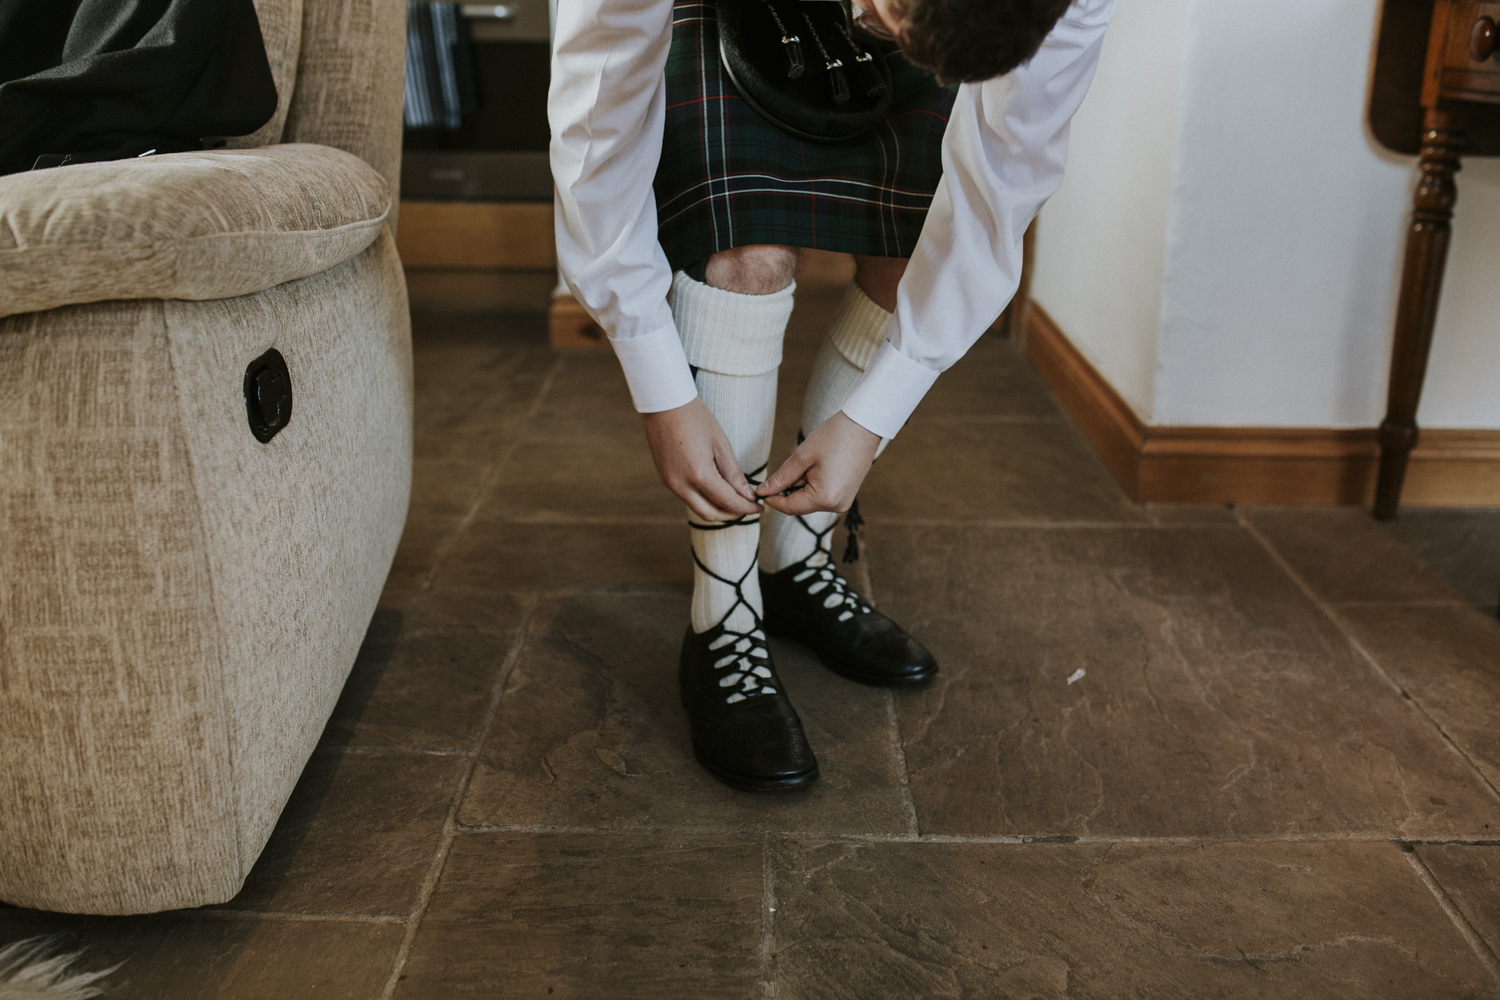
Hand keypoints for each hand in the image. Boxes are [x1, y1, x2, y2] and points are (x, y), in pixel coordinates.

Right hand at [642, 397, 762, 520]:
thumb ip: (734, 473)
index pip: (728, 502)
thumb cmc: (695, 418)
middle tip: (748, 508)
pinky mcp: (665, 479)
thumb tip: (746, 494)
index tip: (759, 507)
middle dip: (732, 514)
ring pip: (698, 508)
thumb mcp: (720, 444)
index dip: (746, 507)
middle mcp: (682, 485)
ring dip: (718, 509)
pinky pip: (687, 498)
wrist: (664, 403)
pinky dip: (704, 500)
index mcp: (699, 475)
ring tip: (735, 500)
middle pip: (711, 514)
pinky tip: (716, 491)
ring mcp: (671, 484)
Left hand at [757, 411, 879, 515]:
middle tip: (790, 466)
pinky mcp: (846, 496)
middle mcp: (835, 506)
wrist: (864, 426)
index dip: (772, 500)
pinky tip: (819, 467)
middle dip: (788, 491)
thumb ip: (781, 478)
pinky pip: (822, 496)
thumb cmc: (834, 437)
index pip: (789, 507)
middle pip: (800, 505)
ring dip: (802, 487)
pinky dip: (814, 485)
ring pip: (810, 501)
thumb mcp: (802, 456)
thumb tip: (763, 491)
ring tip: (810, 463)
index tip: (759, 490)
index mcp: (824, 498)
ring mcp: (843, 502)